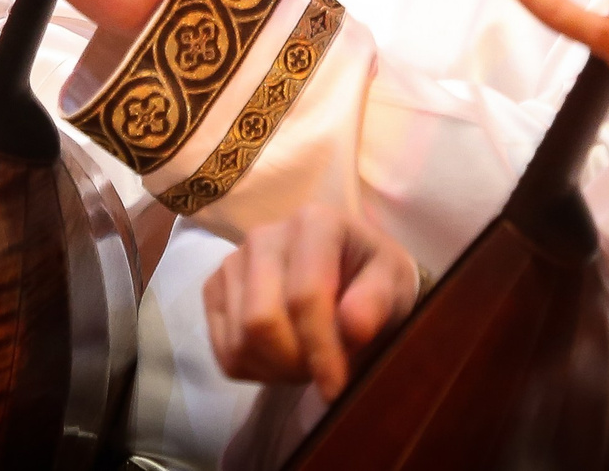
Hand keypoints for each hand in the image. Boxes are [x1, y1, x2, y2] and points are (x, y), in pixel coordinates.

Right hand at [202, 205, 419, 400]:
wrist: (349, 275)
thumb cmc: (374, 277)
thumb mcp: (394, 284)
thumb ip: (377, 301)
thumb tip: (352, 326)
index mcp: (314, 223)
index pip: (305, 295)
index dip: (320, 349)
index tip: (337, 386)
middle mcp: (264, 235)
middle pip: (261, 320)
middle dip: (295, 361)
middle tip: (326, 372)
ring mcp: (233, 261)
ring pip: (240, 339)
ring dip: (278, 369)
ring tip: (310, 361)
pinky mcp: (214, 289)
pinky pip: (225, 350)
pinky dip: (257, 370)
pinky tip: (284, 359)